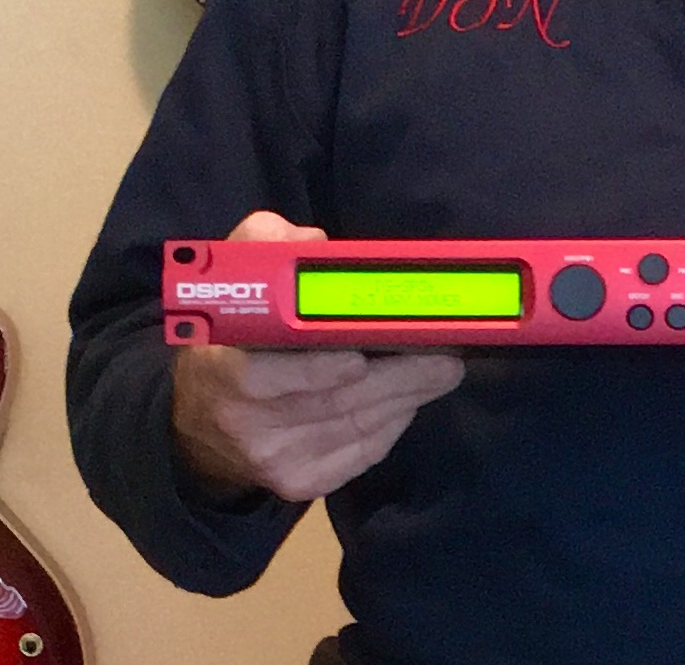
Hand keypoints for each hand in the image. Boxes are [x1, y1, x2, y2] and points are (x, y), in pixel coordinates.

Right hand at [171, 211, 465, 502]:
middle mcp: (245, 423)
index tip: (364, 354)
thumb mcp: (230, 279)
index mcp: (222, 369)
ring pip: (355, 427)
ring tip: (444, 369)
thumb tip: (314, 242)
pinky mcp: (300, 483)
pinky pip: (359, 453)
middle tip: (445, 353)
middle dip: (397, 376)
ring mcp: (273, 459)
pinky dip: (392, 425)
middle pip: (333, 401)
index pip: (265, 376)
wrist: (199, 424)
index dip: (319, 368)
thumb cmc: (229, 338)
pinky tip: (411, 399)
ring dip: (407, 397)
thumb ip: (264, 247)